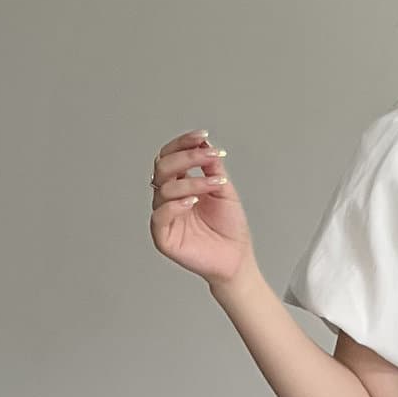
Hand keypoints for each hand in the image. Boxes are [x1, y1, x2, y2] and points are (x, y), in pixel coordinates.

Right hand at [149, 129, 251, 286]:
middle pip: (163, 167)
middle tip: (208, 157)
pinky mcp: (163, 237)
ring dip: (191, 182)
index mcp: (180, 185)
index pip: (171, 156)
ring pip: (165, 188)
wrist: (237, 259)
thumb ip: (212, 167)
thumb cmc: (230, 229)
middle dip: (186, 158)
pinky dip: (176, 205)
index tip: (202, 136)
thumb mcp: (224, 190)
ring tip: (214, 185)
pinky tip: (193, 201)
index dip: (183, 143)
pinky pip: (160, 215)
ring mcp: (164, 217)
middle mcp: (169, 198)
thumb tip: (203, 144)